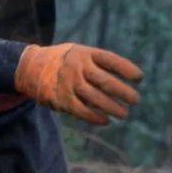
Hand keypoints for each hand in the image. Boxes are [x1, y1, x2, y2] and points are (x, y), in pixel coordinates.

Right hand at [16, 42, 142, 126]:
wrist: (31, 67)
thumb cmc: (65, 60)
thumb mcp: (80, 52)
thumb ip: (98, 62)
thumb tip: (126, 78)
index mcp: (85, 53)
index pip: (110, 60)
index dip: (126, 68)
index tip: (139, 77)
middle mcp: (77, 67)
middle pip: (105, 81)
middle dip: (123, 92)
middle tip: (136, 100)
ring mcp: (69, 83)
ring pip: (96, 98)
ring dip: (113, 107)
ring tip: (125, 114)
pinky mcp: (61, 99)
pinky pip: (82, 111)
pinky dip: (95, 117)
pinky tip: (106, 120)